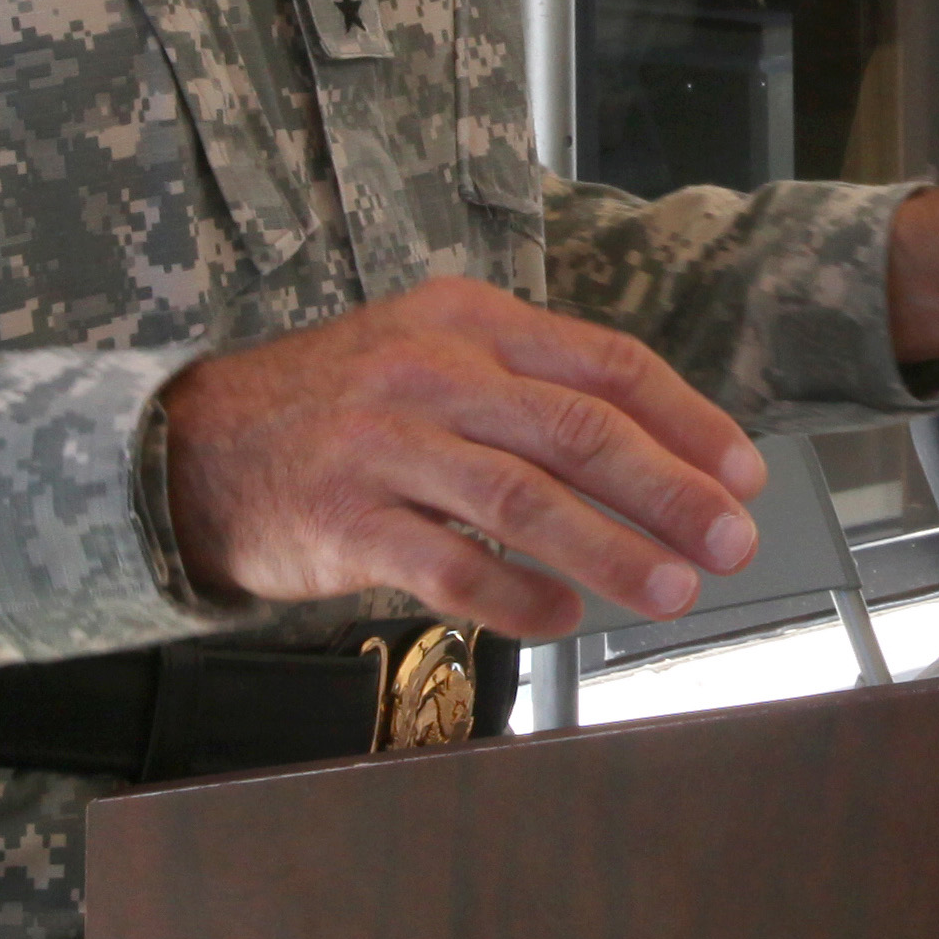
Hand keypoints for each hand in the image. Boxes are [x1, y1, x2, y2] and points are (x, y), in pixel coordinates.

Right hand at [159, 276, 767, 641]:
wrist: (194, 448)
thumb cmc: (338, 412)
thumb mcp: (430, 359)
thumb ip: (528, 391)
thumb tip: (655, 455)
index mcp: (467, 320)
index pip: (604, 364)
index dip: (687, 422)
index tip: (743, 473)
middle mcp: (430, 370)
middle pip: (577, 430)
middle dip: (670, 490)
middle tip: (731, 540)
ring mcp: (384, 445)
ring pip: (523, 499)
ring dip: (611, 550)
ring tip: (671, 590)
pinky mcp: (344, 520)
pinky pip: (449, 566)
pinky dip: (516, 597)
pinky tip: (562, 617)